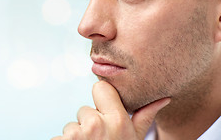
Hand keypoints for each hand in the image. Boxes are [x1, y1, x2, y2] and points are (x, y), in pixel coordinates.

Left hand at [52, 81, 169, 139]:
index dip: (102, 99)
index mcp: (117, 120)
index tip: (105, 112)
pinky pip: (60, 137)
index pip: (100, 87)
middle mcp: (95, 124)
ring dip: (77, 137)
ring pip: (72, 125)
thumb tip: (162, 98)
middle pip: (84, 110)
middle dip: (89, 124)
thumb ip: (144, 117)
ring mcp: (76, 134)